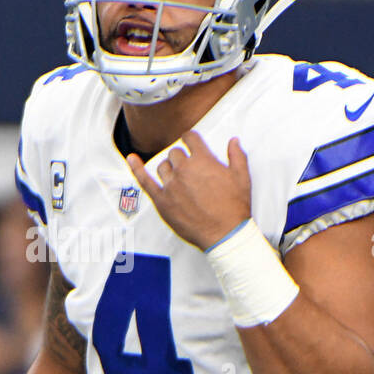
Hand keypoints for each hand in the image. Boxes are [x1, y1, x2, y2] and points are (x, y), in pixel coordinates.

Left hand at [126, 130, 251, 249]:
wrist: (225, 234)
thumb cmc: (234, 208)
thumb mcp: (242, 178)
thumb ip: (237, 156)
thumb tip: (233, 142)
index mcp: (203, 160)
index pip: (191, 139)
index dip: (191, 139)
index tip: (191, 142)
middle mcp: (184, 170)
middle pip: (175, 154)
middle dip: (182, 157)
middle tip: (189, 168)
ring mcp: (171, 185)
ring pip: (163, 167)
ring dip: (169, 168)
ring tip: (176, 176)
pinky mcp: (162, 201)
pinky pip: (145, 181)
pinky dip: (136, 169)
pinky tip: (132, 160)